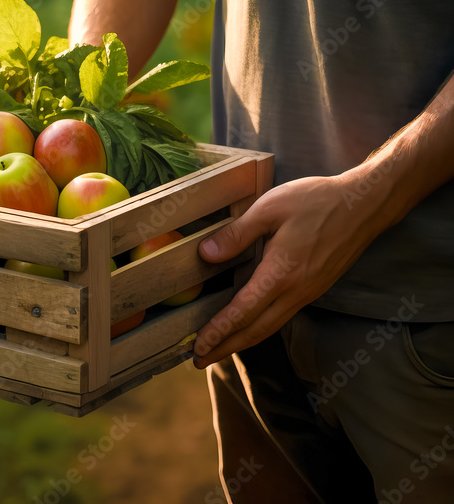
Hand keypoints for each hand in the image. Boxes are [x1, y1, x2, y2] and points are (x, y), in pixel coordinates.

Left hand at [191, 170, 390, 368]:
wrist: (365, 206)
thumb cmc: (316, 201)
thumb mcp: (269, 209)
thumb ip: (237, 234)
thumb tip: (206, 255)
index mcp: (280, 273)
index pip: (242, 312)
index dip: (218, 332)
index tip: (198, 347)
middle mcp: (295, 291)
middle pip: (256, 331)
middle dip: (226, 348)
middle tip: (199, 361)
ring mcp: (308, 292)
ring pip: (270, 327)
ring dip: (242, 341)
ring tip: (219, 350)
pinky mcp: (315, 288)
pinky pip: (282, 316)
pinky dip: (260, 327)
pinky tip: (249, 325)